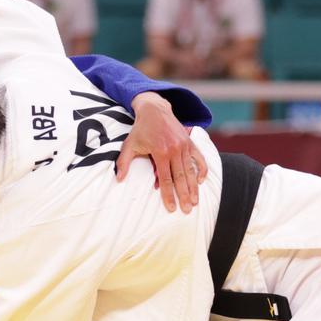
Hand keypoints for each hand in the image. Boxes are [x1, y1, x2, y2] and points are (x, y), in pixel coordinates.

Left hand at [118, 92, 207, 214]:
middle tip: (187, 210)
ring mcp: (184, 146)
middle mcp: (174, 150)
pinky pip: (198, 158)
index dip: (169, 195)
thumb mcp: (129, 145)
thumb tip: (118, 179)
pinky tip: (201, 181)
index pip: (165, 179)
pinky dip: (201, 169)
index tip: (172, 208)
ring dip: (194, 187)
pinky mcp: (189, 142)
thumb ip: (124, 162)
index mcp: (160, 152)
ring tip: (195, 202)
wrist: (155, 109)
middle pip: (180, 178)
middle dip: (184, 196)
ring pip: (190, 171)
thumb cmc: (140, 129)